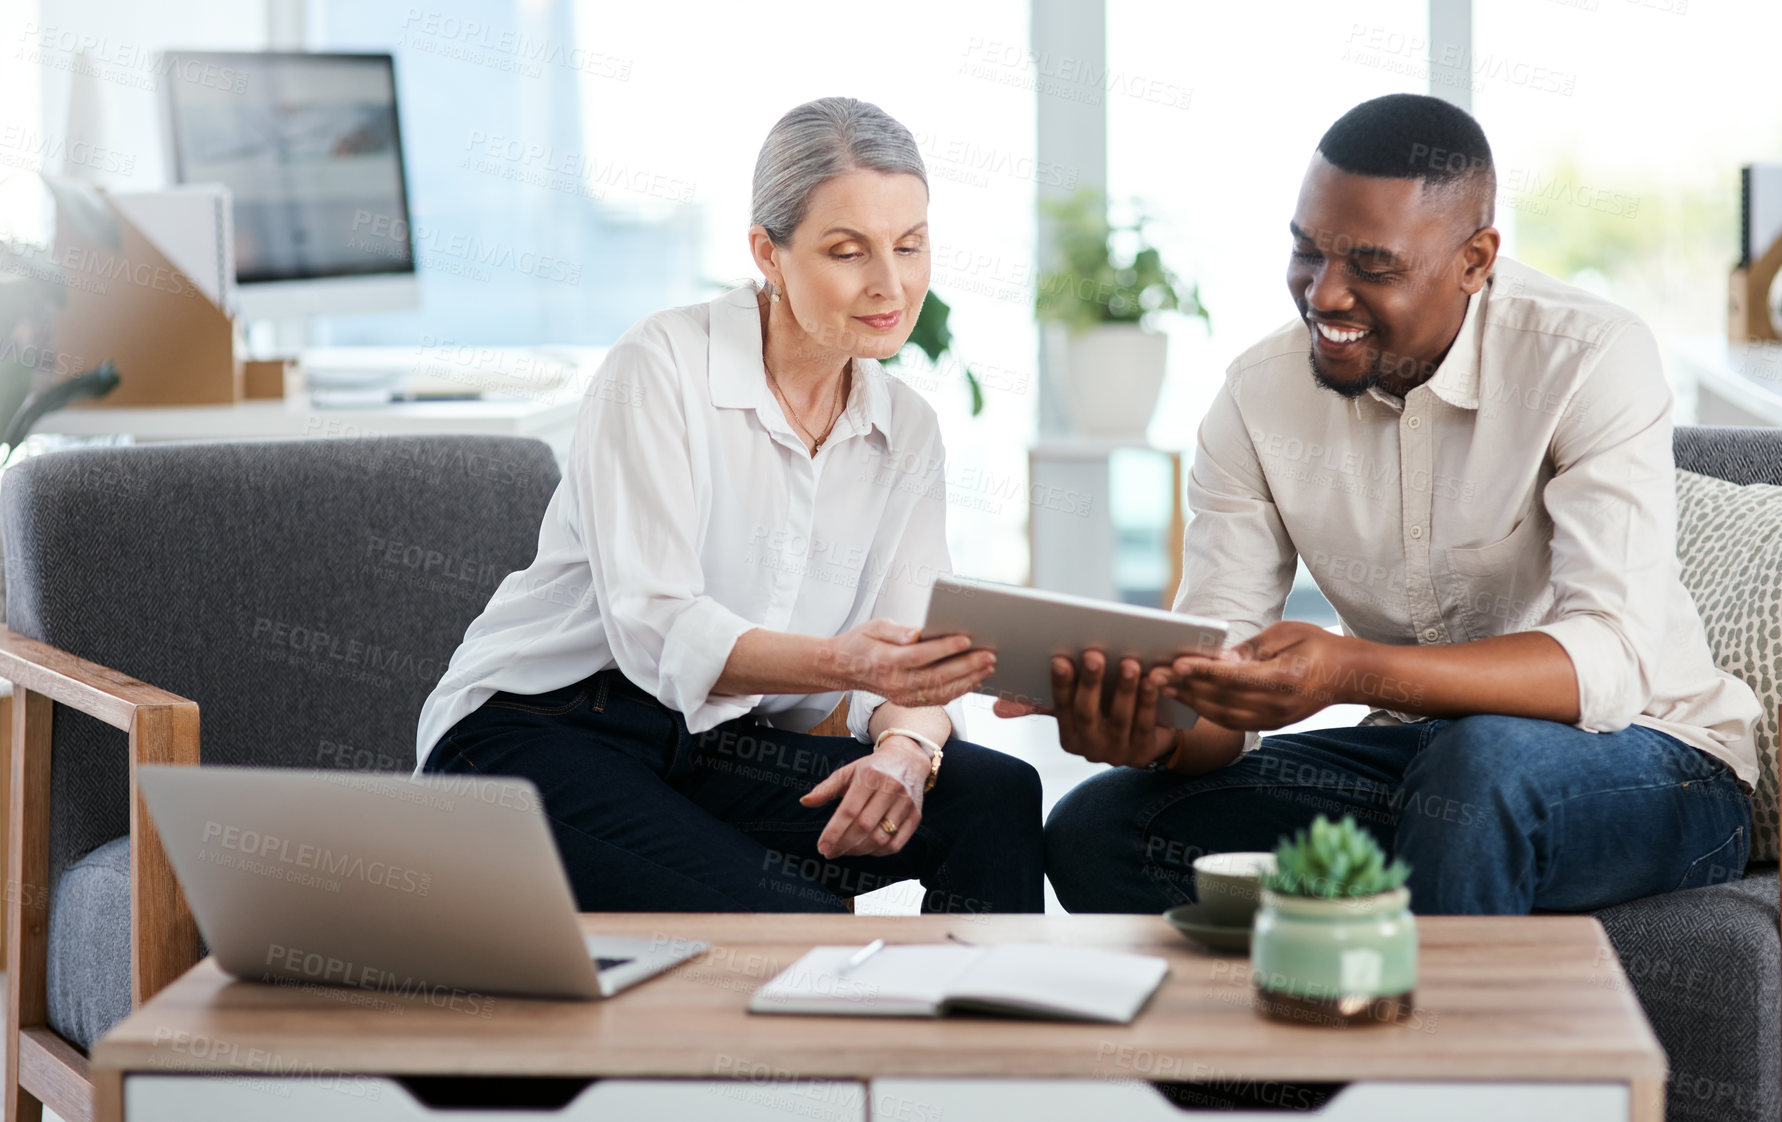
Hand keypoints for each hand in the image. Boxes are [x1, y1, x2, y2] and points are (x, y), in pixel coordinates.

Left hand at [799, 737, 929, 857]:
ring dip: (859, 850)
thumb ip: (826, 788)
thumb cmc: (872, 768)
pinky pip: (896, 844)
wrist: (907, 759)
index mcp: (870, 776)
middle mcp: (890, 788)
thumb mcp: (848, 772)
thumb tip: (804, 802)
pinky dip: (878, 852)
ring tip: (845, 851)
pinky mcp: (916, 816)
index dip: (834, 832)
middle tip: (830, 852)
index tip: (822, 847)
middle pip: (864, 826)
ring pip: (881, 838)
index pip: (849, 810)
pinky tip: (865, 849)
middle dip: (844, 844)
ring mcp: (906, 803)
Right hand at [817, 619, 993, 706]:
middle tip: (989, 655)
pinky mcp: (908, 701)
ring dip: (968, 680)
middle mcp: (895, 682)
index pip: (921, 655)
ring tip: (988, 667)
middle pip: (937, 676)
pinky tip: (974, 680)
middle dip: (967, 666)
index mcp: (886, 660)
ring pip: (941, 691)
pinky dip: (959, 690)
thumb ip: (896, 631)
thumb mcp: (874, 627)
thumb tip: (917, 632)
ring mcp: (902, 695)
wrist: (845, 668)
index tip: (967, 639)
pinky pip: (938, 699)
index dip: (945, 648)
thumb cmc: (862, 643)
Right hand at [995, 650, 1176, 767]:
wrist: (1150, 740)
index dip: (1061, 684)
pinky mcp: (1143, 752)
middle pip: (1087, 713)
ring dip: (1124, 690)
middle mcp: (1090, 748)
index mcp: (1068, 736)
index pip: (1060, 707)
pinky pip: (1146, 725)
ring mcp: (1117, 752)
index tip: (1060, 659)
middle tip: (1094, 654)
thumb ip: (1041, 705)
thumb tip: (997, 708)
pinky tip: (1153, 680)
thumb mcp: (1074, 710)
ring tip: (1130, 663)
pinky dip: (1149, 701)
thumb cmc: (1106, 714)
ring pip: (1120, 719)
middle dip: (1090, 682)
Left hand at [1164, 621, 1360, 730]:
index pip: (1236, 677)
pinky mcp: (1269, 725)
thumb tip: (1220, 659)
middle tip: (1155, 674)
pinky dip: (1205, 712)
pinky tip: (1186, 699)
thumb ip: (1252, 649)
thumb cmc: (1316, 645)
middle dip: (1186, 687)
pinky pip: (1230, 722)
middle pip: (1223, 699)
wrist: (1347, 676)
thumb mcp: (1287, 633)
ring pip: (1222, 715)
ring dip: (1190, 701)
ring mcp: (1273, 719)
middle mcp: (1277, 705)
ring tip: (1162, 687)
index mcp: (1284, 679)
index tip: (1177, 664)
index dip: (1204, 672)